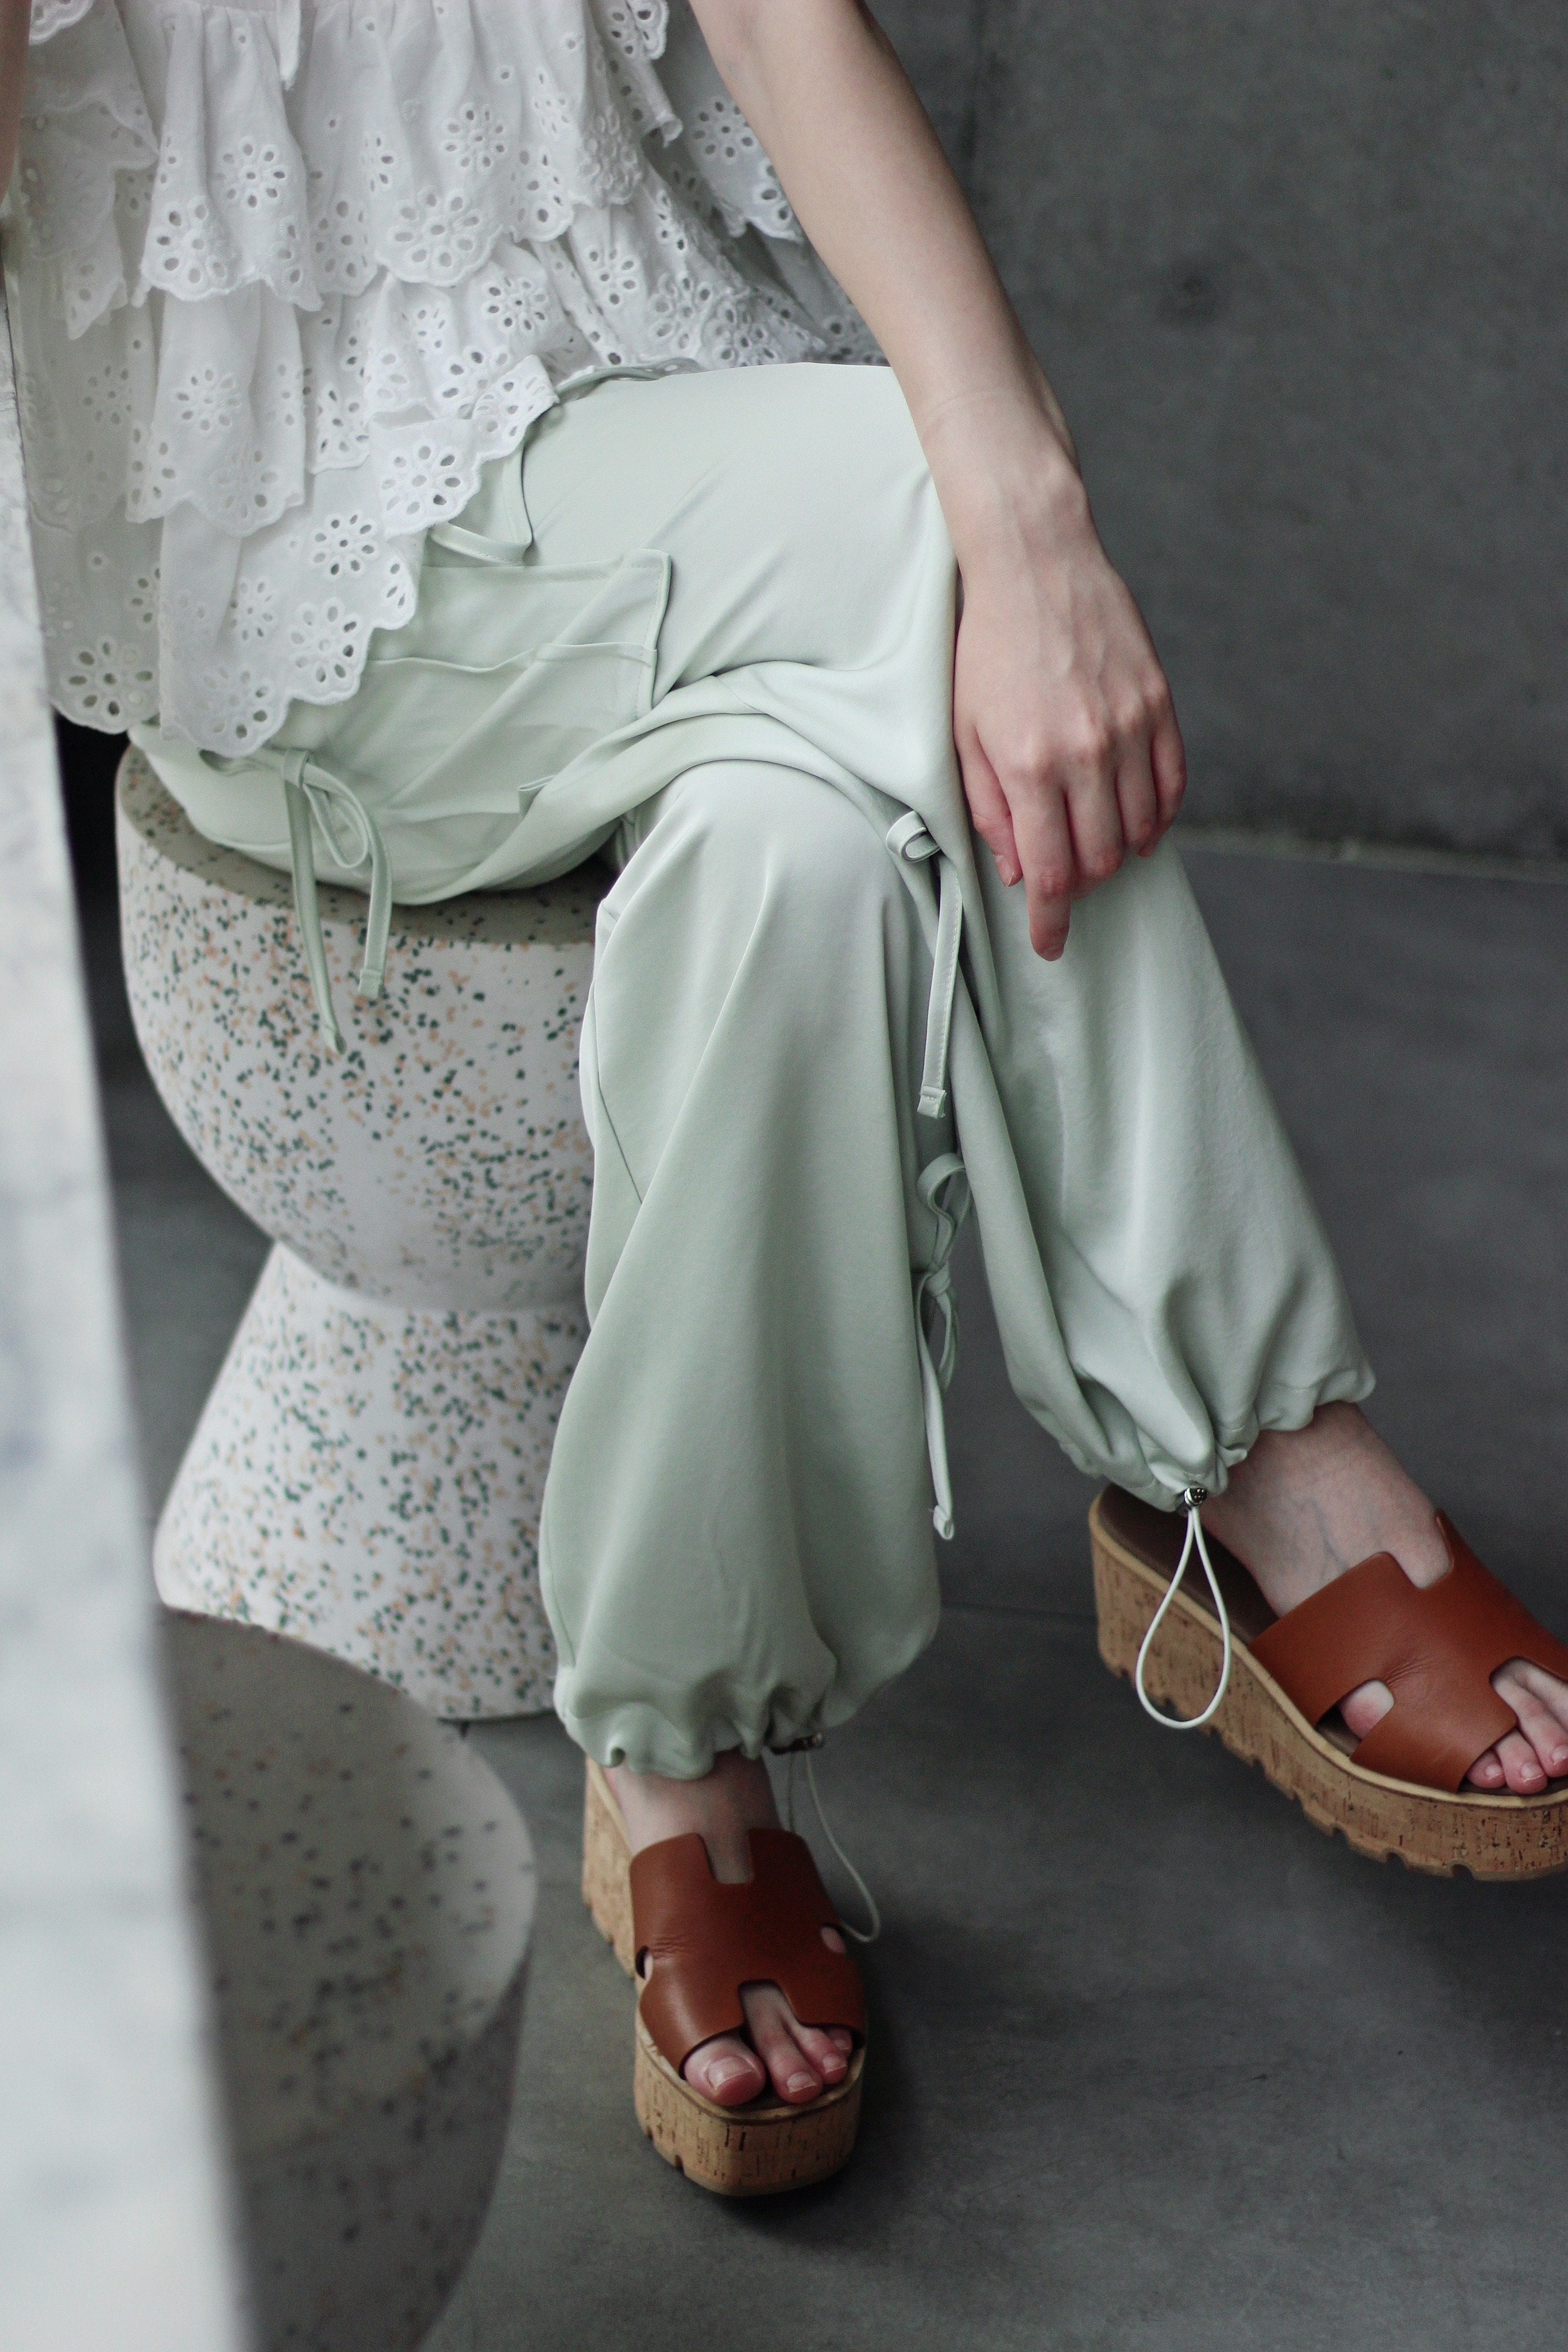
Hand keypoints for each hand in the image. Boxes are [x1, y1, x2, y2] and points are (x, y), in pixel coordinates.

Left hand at [951, 464, 1185, 959]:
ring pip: (1140, 830)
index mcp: (1029, 765)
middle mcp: (1085, 753)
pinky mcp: (1158, 704)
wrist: (1035, 564)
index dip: (1050, 921)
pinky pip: (1172, 785)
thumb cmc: (988, 649)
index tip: (1048, 944)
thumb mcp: (965, 734)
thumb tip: (1019, 870)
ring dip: (1117, 852)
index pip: (1051, 873)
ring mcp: (1128, 728)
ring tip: (1093, 844)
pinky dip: (1157, 816)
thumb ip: (989, 808)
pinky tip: (1137, 820)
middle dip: (1080, 885)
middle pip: (1099, 860)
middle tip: (1061, 878)